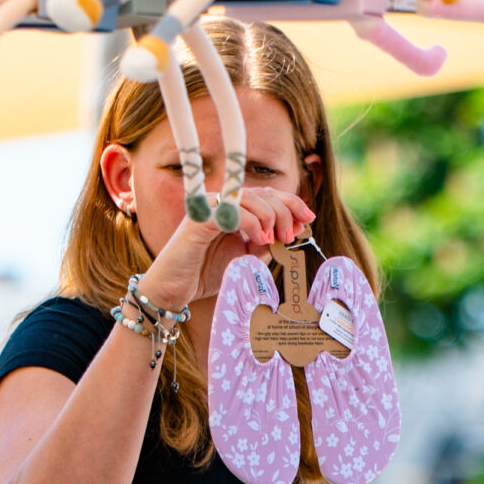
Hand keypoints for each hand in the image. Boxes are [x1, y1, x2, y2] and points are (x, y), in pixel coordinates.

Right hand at [135, 187, 315, 313]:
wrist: (174, 290)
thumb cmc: (206, 273)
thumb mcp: (246, 256)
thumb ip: (265, 242)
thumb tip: (293, 229)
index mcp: (232, 209)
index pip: (267, 194)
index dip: (291, 202)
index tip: (309, 218)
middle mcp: (220, 203)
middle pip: (263, 193)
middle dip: (285, 211)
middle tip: (291, 235)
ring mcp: (208, 208)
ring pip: (250, 198)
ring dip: (271, 216)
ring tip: (276, 239)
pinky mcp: (198, 220)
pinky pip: (232, 212)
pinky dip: (252, 222)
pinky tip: (260, 238)